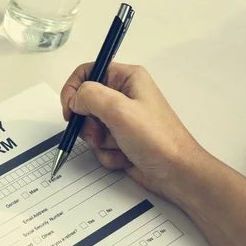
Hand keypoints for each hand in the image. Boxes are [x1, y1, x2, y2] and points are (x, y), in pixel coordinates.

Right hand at [60, 63, 203, 198]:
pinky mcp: (120, 139)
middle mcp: (124, 96)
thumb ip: (90, 96)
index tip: (70, 108)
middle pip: (85, 103)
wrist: (175, 172)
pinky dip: (107, 153)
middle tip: (99, 131)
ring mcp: (121, 119)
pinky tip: (125, 156)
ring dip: (99, 141)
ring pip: (90, 127)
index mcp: (127, 79)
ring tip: (118, 145)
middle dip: (87, 123)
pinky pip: (99, 145)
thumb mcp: (120, 110)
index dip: (74, 89)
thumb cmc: (158, 140)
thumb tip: (74, 98)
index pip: (88, 72)